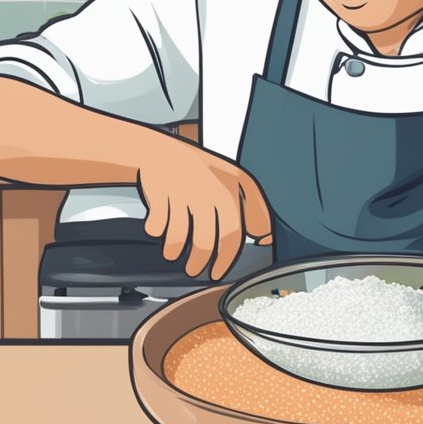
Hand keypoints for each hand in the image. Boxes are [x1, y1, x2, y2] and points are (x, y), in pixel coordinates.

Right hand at [138, 140, 272, 279]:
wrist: (161, 151)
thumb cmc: (201, 172)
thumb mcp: (235, 182)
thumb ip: (254, 210)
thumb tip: (267, 238)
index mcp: (232, 190)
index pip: (233, 235)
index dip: (225, 260)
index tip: (218, 272)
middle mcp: (209, 190)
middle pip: (206, 241)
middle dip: (199, 263)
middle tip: (194, 270)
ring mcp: (184, 191)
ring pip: (179, 238)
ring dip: (174, 252)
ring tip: (172, 255)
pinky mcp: (160, 192)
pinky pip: (157, 227)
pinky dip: (155, 232)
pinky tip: (158, 230)